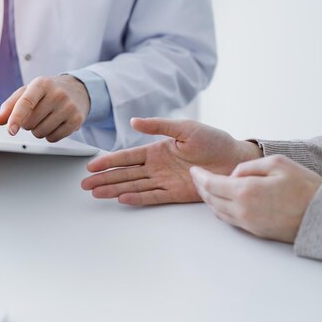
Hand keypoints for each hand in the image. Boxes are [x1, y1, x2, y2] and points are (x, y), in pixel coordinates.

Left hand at [0, 75, 89, 141]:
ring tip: (46, 118)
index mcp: (42, 84)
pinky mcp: (76, 120)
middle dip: (28, 123)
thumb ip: (10, 105)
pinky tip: (55, 124)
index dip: (16, 118)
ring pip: (41, 132)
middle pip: (31, 122)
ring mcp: (69, 107)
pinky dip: (50, 135)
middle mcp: (57, 94)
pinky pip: (54, 138)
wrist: (77, 89)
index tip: (11, 130)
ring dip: (38, 130)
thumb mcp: (28, 91)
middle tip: (36, 113)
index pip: (26, 103)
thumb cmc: (48, 91)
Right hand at [81, 118, 262, 204]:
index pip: (127, 157)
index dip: (109, 161)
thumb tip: (134, 122)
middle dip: (105, 178)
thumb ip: (159, 126)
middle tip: (86, 185)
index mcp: (157, 149)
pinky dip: (137, 198)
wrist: (235, 159)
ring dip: (115, 189)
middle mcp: (157, 167)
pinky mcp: (176, 193)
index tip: (92, 165)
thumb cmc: (214, 140)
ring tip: (97, 194)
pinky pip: (152, 197)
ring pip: (134, 186)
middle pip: (125, 174)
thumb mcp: (185, 128)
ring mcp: (165, 181)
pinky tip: (122, 199)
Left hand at [190, 155, 321, 242]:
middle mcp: (243, 210)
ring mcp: (248, 223)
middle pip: (211, 199)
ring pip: (218, 211)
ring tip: (207, 187)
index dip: (199, 177)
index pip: (212, 184)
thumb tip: (233, 174)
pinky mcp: (255, 231)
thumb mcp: (278, 163)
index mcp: (246, 191)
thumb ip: (250, 166)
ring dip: (209, 199)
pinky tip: (222, 200)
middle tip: (197, 177)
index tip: (193, 170)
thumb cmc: (305, 187)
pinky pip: (230, 219)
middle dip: (201, 187)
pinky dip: (221, 208)